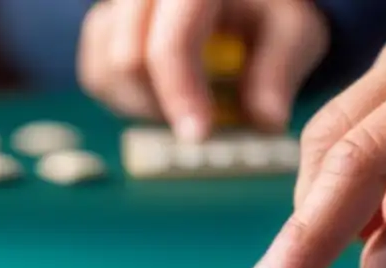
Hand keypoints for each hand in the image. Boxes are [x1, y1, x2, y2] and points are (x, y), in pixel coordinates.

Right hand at [77, 0, 329, 140]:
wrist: (245, 1)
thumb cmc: (268, 13)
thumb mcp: (291, 33)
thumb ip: (278, 72)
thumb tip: (267, 119)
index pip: (173, 38)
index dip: (180, 92)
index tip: (197, 136)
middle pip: (125, 57)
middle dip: (158, 105)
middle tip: (195, 126)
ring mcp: (120, 6)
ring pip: (103, 68)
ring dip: (139, 104)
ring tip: (181, 106)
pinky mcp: (104, 26)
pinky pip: (94, 74)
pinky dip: (122, 98)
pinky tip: (159, 97)